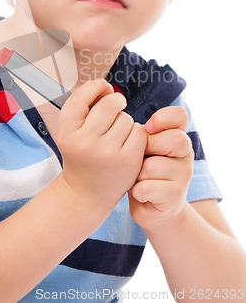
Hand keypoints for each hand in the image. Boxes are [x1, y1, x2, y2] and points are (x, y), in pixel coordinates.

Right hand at [56, 79, 146, 210]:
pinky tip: (127, 144)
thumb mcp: (72, 132)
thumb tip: (106, 86)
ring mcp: (108, 153)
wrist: (87, 193)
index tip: (102, 87)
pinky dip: (136, 134)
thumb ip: (84, 106)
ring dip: (124, 122)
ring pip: (126, 118)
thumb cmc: (81, 154)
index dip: (93, 87)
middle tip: (114, 110)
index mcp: (67, 133)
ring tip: (115, 136)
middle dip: (115, 102)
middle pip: (109, 104)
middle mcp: (85, 143)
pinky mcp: (128, 161)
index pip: (80, 99)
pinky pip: (139, 132)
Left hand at [129, 106, 193, 230]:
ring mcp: (184, 176)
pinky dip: (137, 191)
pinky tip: (139, 192)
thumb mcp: (143, 147)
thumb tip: (142, 129)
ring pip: (153, 166)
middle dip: (148, 147)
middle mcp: (186, 153)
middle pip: (175, 139)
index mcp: (177, 135)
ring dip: (137, 173)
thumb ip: (144, 134)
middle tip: (139, 158)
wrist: (150, 206)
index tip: (148, 128)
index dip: (163, 118)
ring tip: (137, 177)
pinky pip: (147, 187)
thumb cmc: (141, 169)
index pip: (180, 115)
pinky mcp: (175, 197)